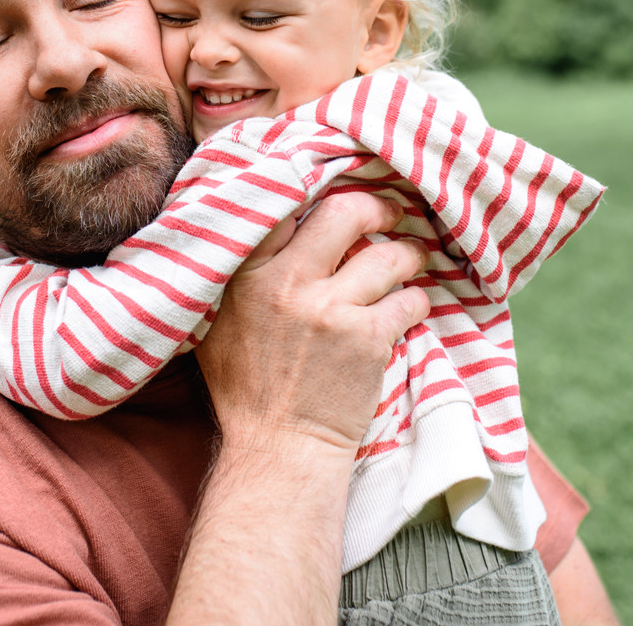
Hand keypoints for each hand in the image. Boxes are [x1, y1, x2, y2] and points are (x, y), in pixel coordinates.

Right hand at [197, 192, 428, 455]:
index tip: (331, 187)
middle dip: (375, 208)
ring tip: (411, 257)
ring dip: (408, 254)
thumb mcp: (215, 321)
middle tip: (387, 214)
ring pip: (389, 255)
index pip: (282, 203)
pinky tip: (411, 305)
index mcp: (246, 275)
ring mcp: (331, 311)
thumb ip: (233, 272)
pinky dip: (417, 300)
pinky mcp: (368, 340)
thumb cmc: (245, 385)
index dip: (312, 185)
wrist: (280, 447)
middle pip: (346, 212)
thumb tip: (255, 223)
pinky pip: (410, 299)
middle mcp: (289, 285)